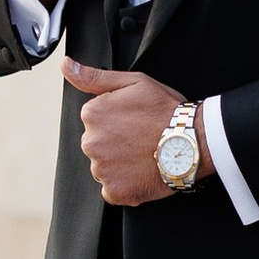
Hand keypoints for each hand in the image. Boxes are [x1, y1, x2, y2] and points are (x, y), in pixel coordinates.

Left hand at [65, 60, 189, 206]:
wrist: (192, 140)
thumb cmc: (166, 109)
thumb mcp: (132, 82)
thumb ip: (93, 77)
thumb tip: (66, 66)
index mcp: (92, 114)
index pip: (95, 121)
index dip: (118, 121)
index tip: (135, 121)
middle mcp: (90, 143)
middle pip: (98, 145)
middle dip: (116, 143)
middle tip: (142, 139)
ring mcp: (101, 169)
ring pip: (104, 168)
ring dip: (120, 164)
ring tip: (145, 155)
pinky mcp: (115, 191)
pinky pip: (113, 190)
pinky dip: (126, 184)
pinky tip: (142, 172)